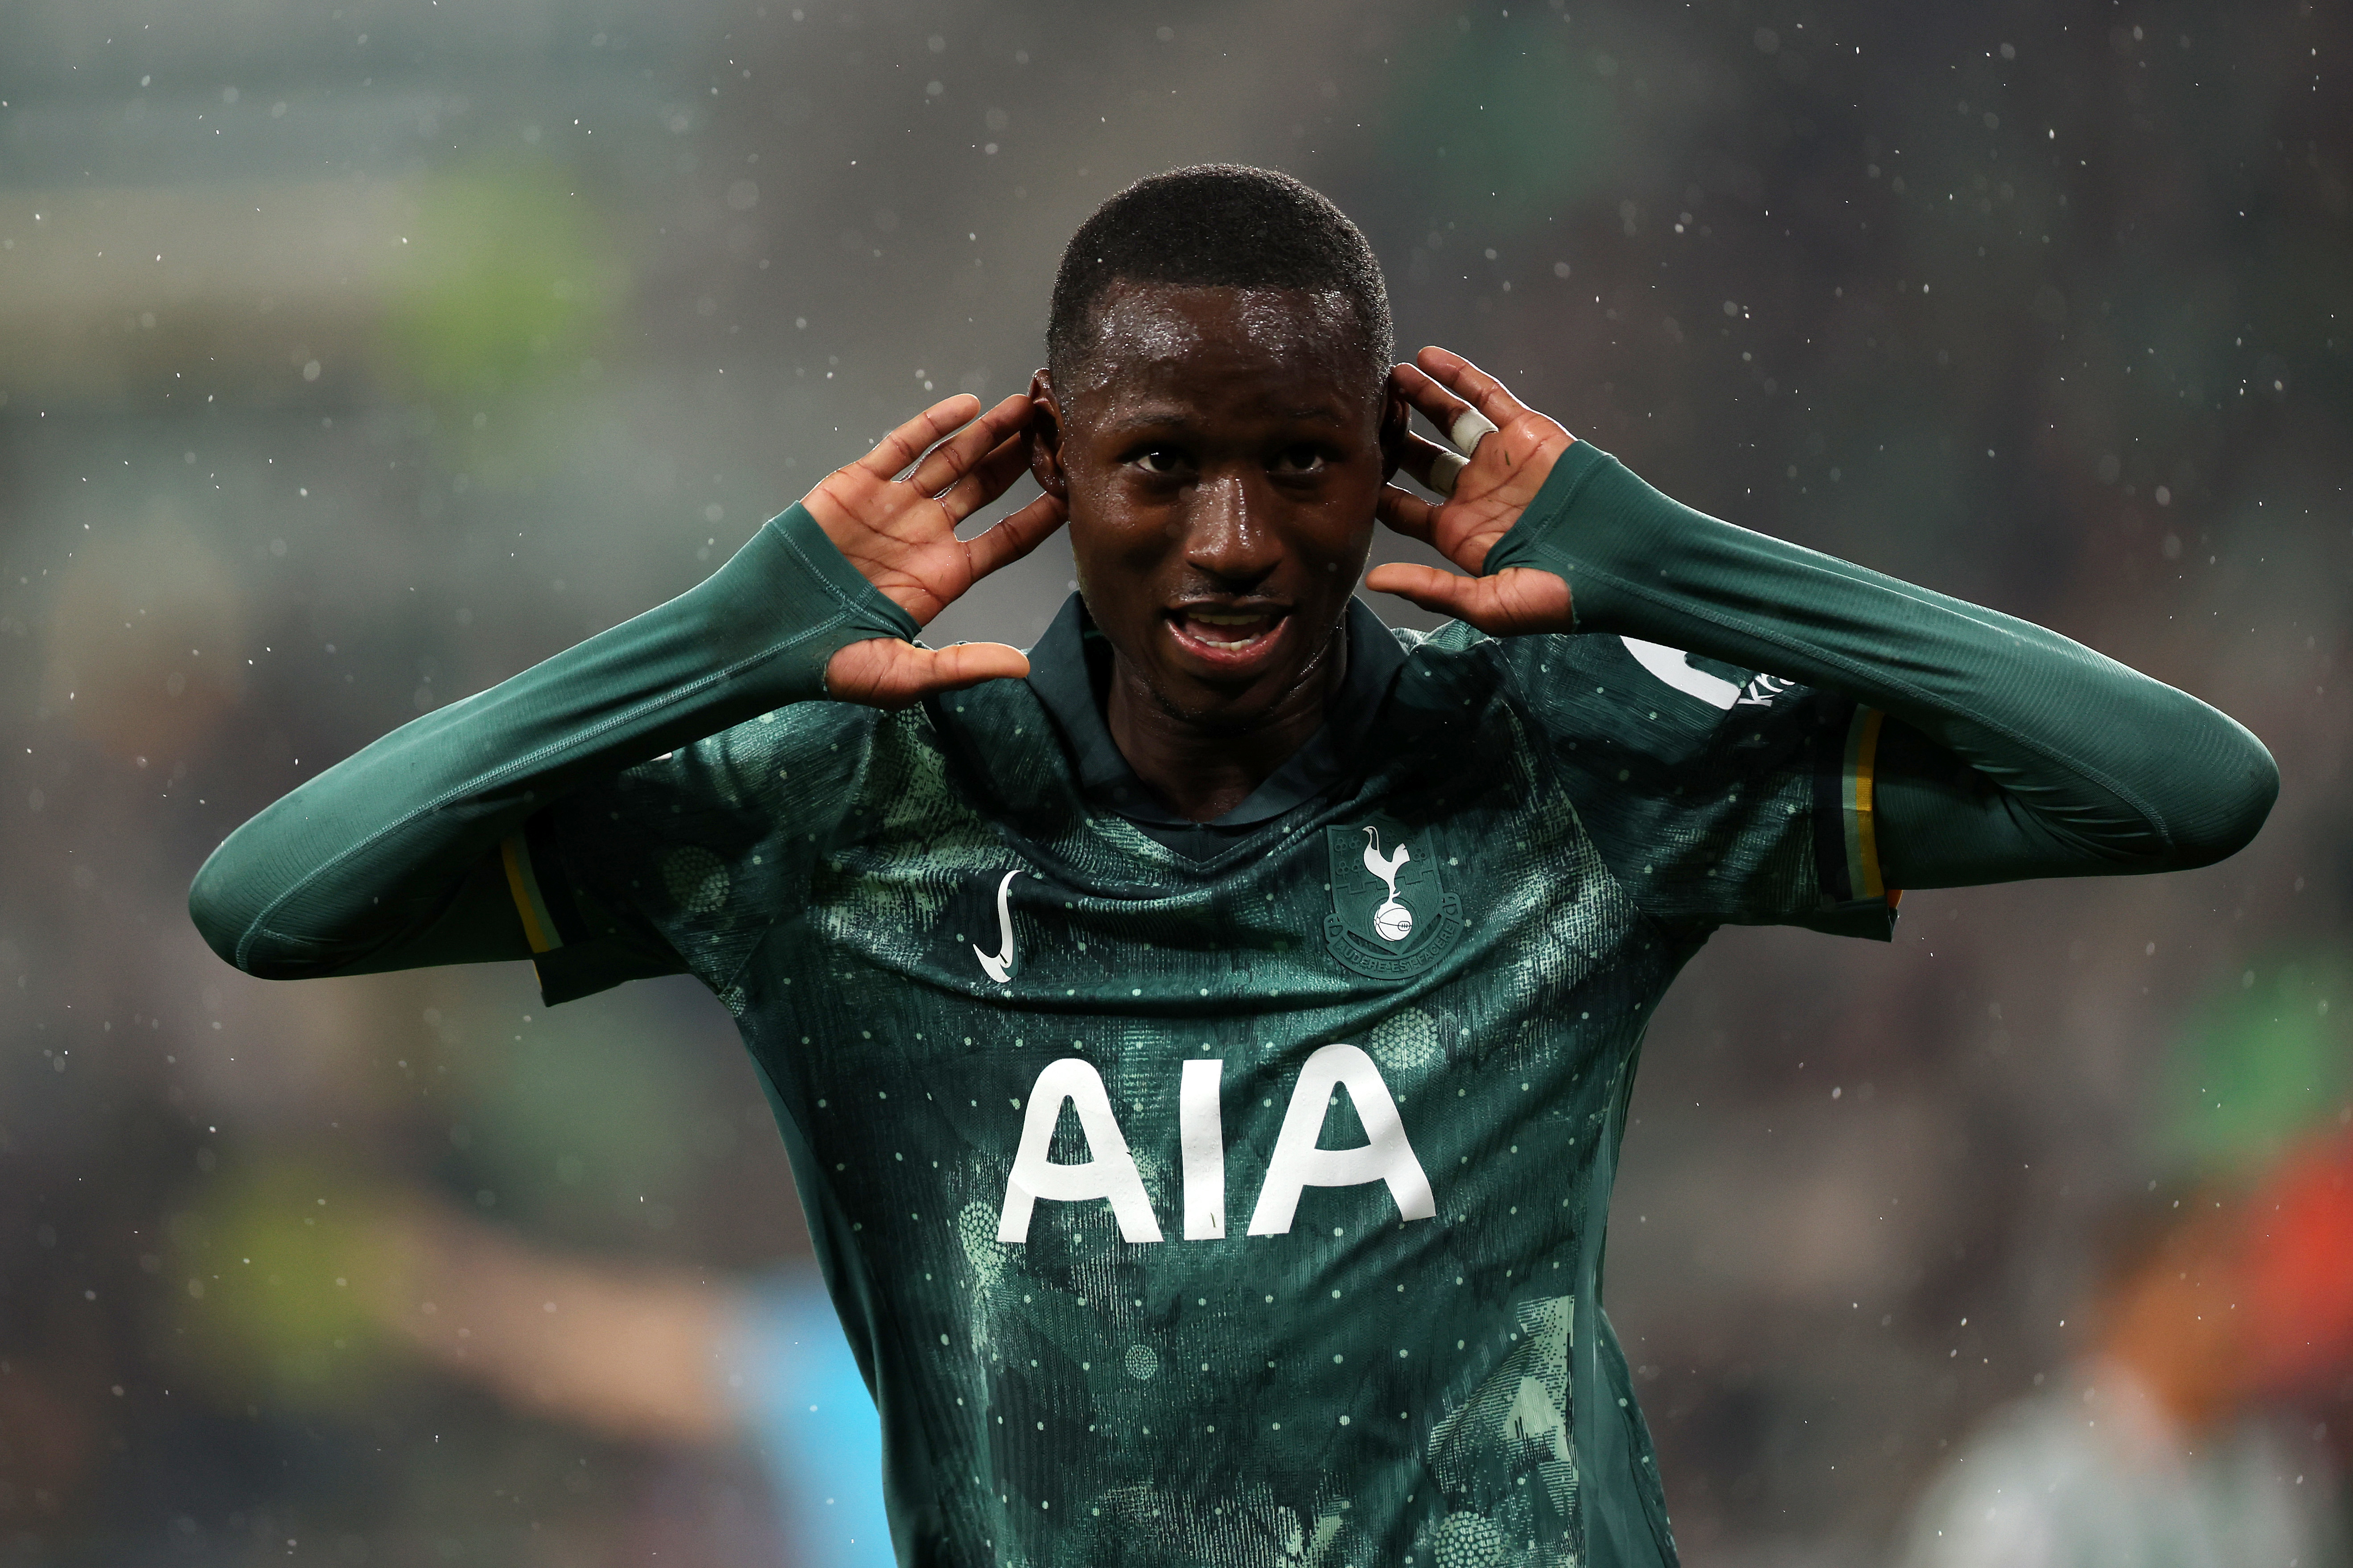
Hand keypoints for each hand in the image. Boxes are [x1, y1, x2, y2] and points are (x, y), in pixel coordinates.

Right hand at [803, 393, 1068, 706]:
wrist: (763, 636)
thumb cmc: (828, 664)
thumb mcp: (902, 676)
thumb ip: (962, 666)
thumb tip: (1023, 668)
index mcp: (944, 576)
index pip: (1008, 540)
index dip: (1043, 515)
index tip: (1079, 490)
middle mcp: (926, 535)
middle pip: (989, 488)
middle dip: (1024, 460)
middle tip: (1060, 431)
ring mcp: (893, 506)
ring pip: (953, 459)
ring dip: (989, 433)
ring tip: (1027, 407)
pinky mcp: (857, 484)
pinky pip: (901, 446)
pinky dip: (933, 423)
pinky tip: (968, 406)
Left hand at [1367, 347, 1576, 635]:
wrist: (1626, 561)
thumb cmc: (1562, 596)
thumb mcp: (1490, 604)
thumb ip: (1431, 588)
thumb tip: (1371, 580)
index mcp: (1460, 535)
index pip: (1401, 509)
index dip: (1371, 488)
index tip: (1341, 470)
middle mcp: (1475, 494)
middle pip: (1417, 459)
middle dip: (1387, 438)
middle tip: (1354, 416)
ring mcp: (1500, 460)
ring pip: (1448, 420)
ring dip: (1416, 398)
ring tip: (1383, 378)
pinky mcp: (1527, 432)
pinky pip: (1488, 396)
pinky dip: (1458, 375)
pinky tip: (1427, 357)